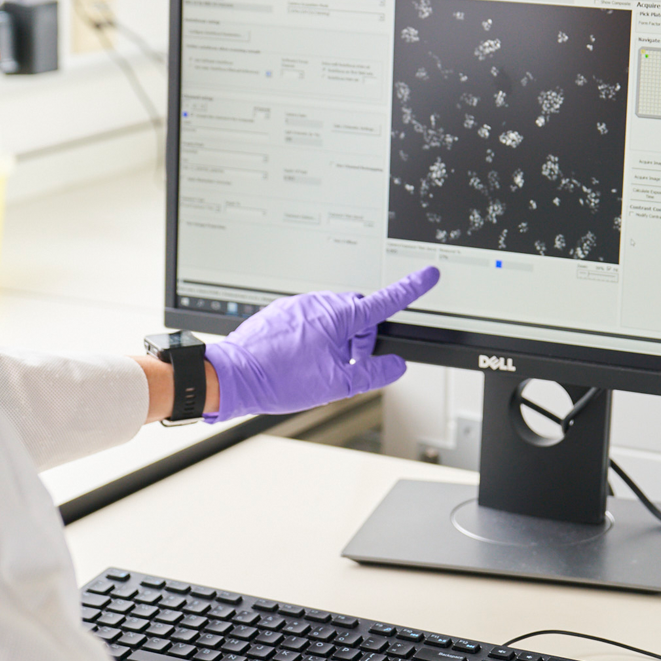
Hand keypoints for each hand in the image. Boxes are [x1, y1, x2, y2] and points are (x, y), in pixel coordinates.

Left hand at [202, 266, 439, 420]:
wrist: (233, 376)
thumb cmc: (279, 378)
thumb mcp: (337, 384)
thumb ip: (373, 373)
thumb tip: (395, 365)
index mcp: (337, 316)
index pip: (384, 301)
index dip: (410, 289)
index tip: (427, 276)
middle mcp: (317, 304)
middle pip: (357, 314)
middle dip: (361, 337)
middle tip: (350, 364)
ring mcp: (296, 306)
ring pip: (332, 319)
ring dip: (337, 340)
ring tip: (318, 369)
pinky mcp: (280, 314)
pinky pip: (308, 321)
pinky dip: (314, 339)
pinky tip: (299, 363)